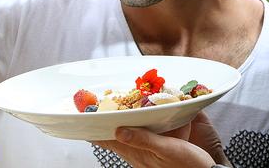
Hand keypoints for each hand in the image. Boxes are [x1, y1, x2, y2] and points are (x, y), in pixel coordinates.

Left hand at [95, 111, 229, 167]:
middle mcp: (137, 152)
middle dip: (103, 121)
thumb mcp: (165, 149)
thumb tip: (118, 130)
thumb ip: (143, 139)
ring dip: (118, 121)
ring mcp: (146, 152)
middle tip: (93, 105)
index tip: (82, 115)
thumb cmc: (186, 165)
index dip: (94, 128)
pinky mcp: (157, 148)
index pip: (107, 140)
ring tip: (110, 107)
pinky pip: (140, 134)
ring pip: (126, 134)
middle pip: (113, 136)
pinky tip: (140, 116)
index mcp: (136, 152)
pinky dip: (135, 124)